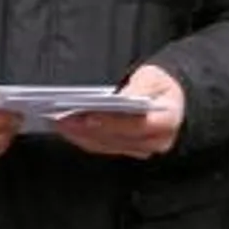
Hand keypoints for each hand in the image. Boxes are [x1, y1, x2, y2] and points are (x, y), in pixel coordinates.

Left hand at [54, 65, 186, 159]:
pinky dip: (82, 137)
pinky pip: (101, 147)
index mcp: (167, 121)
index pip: (137, 125)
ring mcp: (140, 149)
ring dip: (79, 135)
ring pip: (105, 145)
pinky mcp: (126, 151)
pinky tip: (68, 128)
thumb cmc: (160, 87)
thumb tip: (123, 98)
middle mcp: (155, 141)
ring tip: (59, 121)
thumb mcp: (154, 77)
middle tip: (62, 117)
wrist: (169, 99)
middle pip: (116, 138)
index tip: (88, 115)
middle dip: (86, 128)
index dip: (111, 122)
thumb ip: (140, 87)